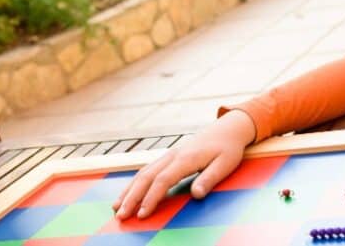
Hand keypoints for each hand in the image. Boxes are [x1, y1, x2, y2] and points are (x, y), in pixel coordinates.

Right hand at [113, 110, 255, 219]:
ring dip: (129, 191)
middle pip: (147, 177)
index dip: (151, 198)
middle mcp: (173, 156)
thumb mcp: (225, 164)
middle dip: (132, 197)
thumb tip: (196, 195)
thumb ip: (209, 179)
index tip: (142, 214)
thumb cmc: (228, 148)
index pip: (163, 180)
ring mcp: (169, 155)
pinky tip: (128, 193)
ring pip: (143, 173)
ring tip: (116, 207)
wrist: (228, 128)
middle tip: (120, 215)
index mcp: (186, 158)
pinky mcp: (169, 156)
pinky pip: (147, 170)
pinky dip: (135, 183)